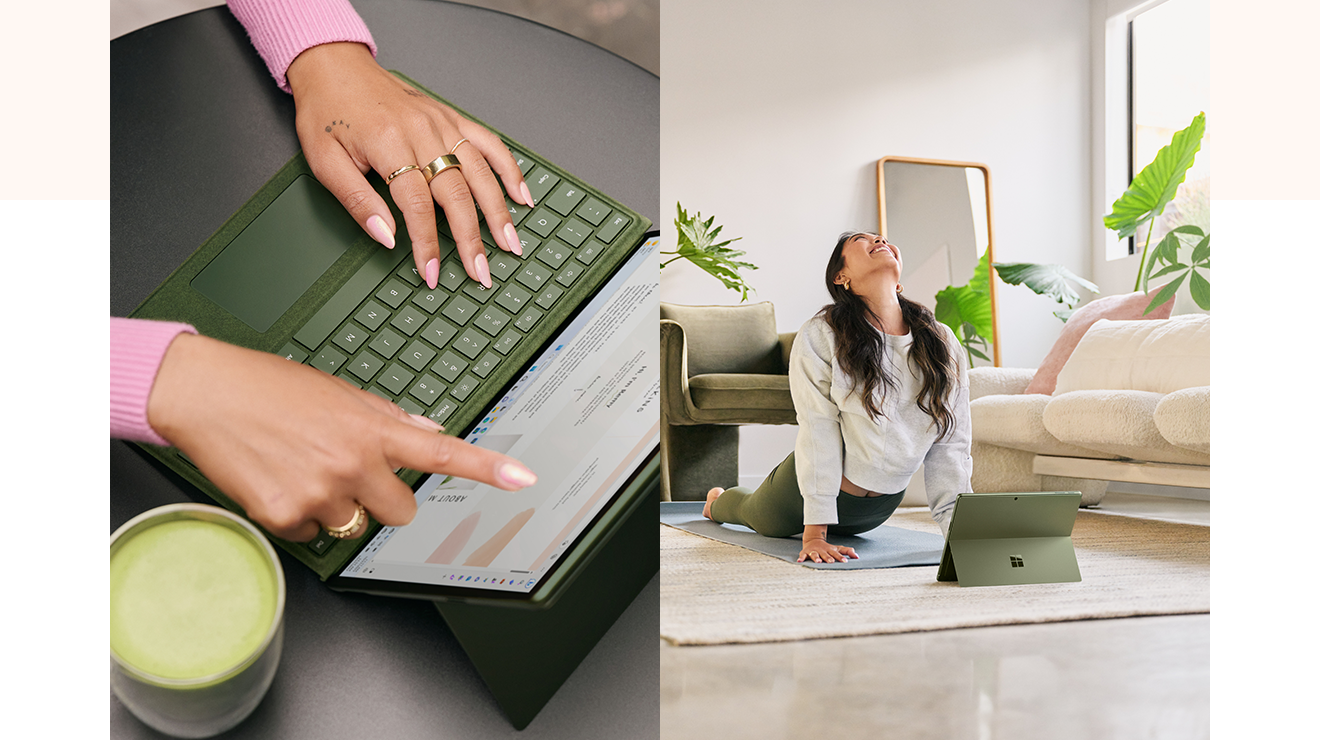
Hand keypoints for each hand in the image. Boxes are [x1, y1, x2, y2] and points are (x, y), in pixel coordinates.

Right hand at [147, 334, 537, 541]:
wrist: (204, 393)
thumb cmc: (268, 387)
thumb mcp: (337, 393)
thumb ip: (385, 418)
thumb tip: (425, 430)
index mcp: (372, 428)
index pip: (441, 452)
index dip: (487, 468)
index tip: (522, 478)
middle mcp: (352, 463)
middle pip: (400, 512)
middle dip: (382, 498)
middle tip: (348, 471)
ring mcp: (319, 493)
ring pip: (353, 526)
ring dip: (337, 506)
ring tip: (301, 467)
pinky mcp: (284, 517)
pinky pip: (311, 534)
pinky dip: (299, 515)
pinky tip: (278, 480)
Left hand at [286, 42, 531, 289]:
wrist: (334, 65)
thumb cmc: (327, 112)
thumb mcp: (325, 161)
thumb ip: (358, 202)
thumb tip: (387, 238)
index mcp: (389, 143)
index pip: (417, 206)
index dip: (427, 243)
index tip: (432, 272)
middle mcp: (421, 131)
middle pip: (457, 194)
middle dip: (472, 239)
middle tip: (481, 272)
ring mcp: (441, 123)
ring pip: (480, 173)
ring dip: (499, 212)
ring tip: (511, 244)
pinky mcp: (450, 117)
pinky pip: (488, 143)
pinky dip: (509, 170)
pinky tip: (521, 196)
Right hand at [798, 537, 858, 563]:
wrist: (813, 540)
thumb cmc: (828, 548)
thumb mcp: (838, 549)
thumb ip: (848, 552)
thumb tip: (858, 557)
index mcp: (830, 550)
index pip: (836, 554)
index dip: (840, 557)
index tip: (845, 561)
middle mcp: (822, 551)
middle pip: (826, 554)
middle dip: (828, 558)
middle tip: (831, 562)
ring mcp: (814, 551)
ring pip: (815, 554)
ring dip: (816, 558)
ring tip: (818, 562)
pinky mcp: (805, 552)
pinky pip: (803, 555)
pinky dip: (801, 558)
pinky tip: (799, 561)